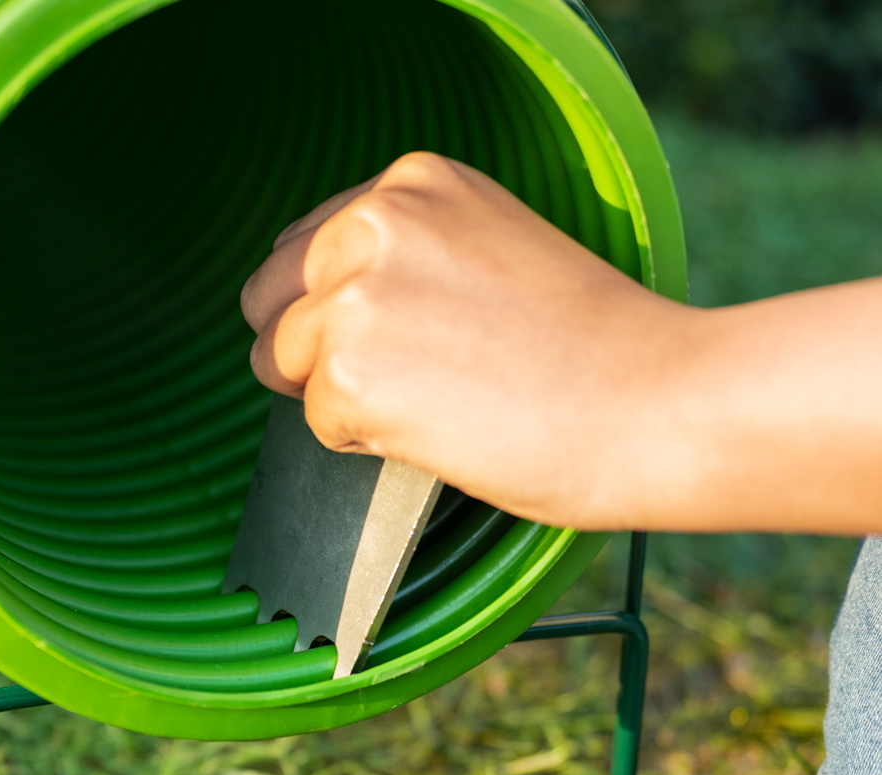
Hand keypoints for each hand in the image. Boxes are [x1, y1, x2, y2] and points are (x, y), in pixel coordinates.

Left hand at [241, 152, 881, 533]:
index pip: (302, 246)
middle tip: (405, 375)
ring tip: (434, 400)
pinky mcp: (347, 375)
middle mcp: (370, 224)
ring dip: (339, 396)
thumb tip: (321, 297)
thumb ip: (403, 252)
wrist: (655, 402)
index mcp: (408, 183)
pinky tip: (442, 428)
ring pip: (281, 363)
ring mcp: (352, 298)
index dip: (335, 303)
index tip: (401, 332)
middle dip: (312, 347)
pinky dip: (365, 442)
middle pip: (267, 300)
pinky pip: (317, 424)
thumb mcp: (488, 244)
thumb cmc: (592, 340)